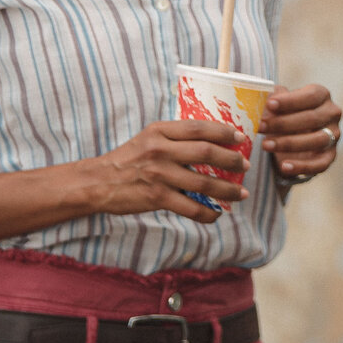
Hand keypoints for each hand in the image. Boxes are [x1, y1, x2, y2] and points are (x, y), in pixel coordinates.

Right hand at [71, 119, 249, 222]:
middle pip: (207, 152)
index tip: (240, 138)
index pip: (199, 127)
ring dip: (228, 189)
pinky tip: (217, 214)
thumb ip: (174, 137)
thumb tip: (209, 141)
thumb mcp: (148, 138)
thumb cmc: (127, 159)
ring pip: (204, 182)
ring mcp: (159, 174)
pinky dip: (208, 213)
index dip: (224, 132)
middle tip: (245, 166)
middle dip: (232, 160)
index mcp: (160, 131)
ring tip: (242, 193)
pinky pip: (191, 208)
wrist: (97, 182)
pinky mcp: (156, 198)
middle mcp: (161, 150)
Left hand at [260, 83, 341, 181]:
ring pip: (317, 140)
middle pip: (312, 118)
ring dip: (289, 143)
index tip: (270, 104)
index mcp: (322, 95)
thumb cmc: (286, 112)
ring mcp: (334, 135)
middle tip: (261, 126)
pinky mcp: (330, 156)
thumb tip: (263, 103)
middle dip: (283, 123)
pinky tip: (284, 166)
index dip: (290, 101)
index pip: (311, 96)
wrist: (293, 134)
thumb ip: (274, 100)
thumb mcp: (280, 103)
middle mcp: (332, 114)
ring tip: (266, 145)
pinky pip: (320, 164)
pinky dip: (302, 166)